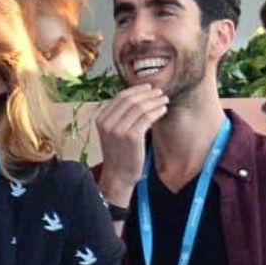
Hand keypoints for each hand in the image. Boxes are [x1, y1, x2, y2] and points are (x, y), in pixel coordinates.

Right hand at [94, 84, 167, 200]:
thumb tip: (139, 97)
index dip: (136, 90)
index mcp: (101, 118)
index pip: (120, 97)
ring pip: (140, 107)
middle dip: (147, 94)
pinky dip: (157, 111)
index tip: (148, 88)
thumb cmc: (119, 154)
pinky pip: (147, 117)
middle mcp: (107, 122)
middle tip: (159, 92)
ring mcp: (118, 129)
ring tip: (164, 100)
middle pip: (131, 99)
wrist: (118, 176)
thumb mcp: (113, 132)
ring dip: (155, 101)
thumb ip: (120, 116)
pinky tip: (163, 110)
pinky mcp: (131, 136)